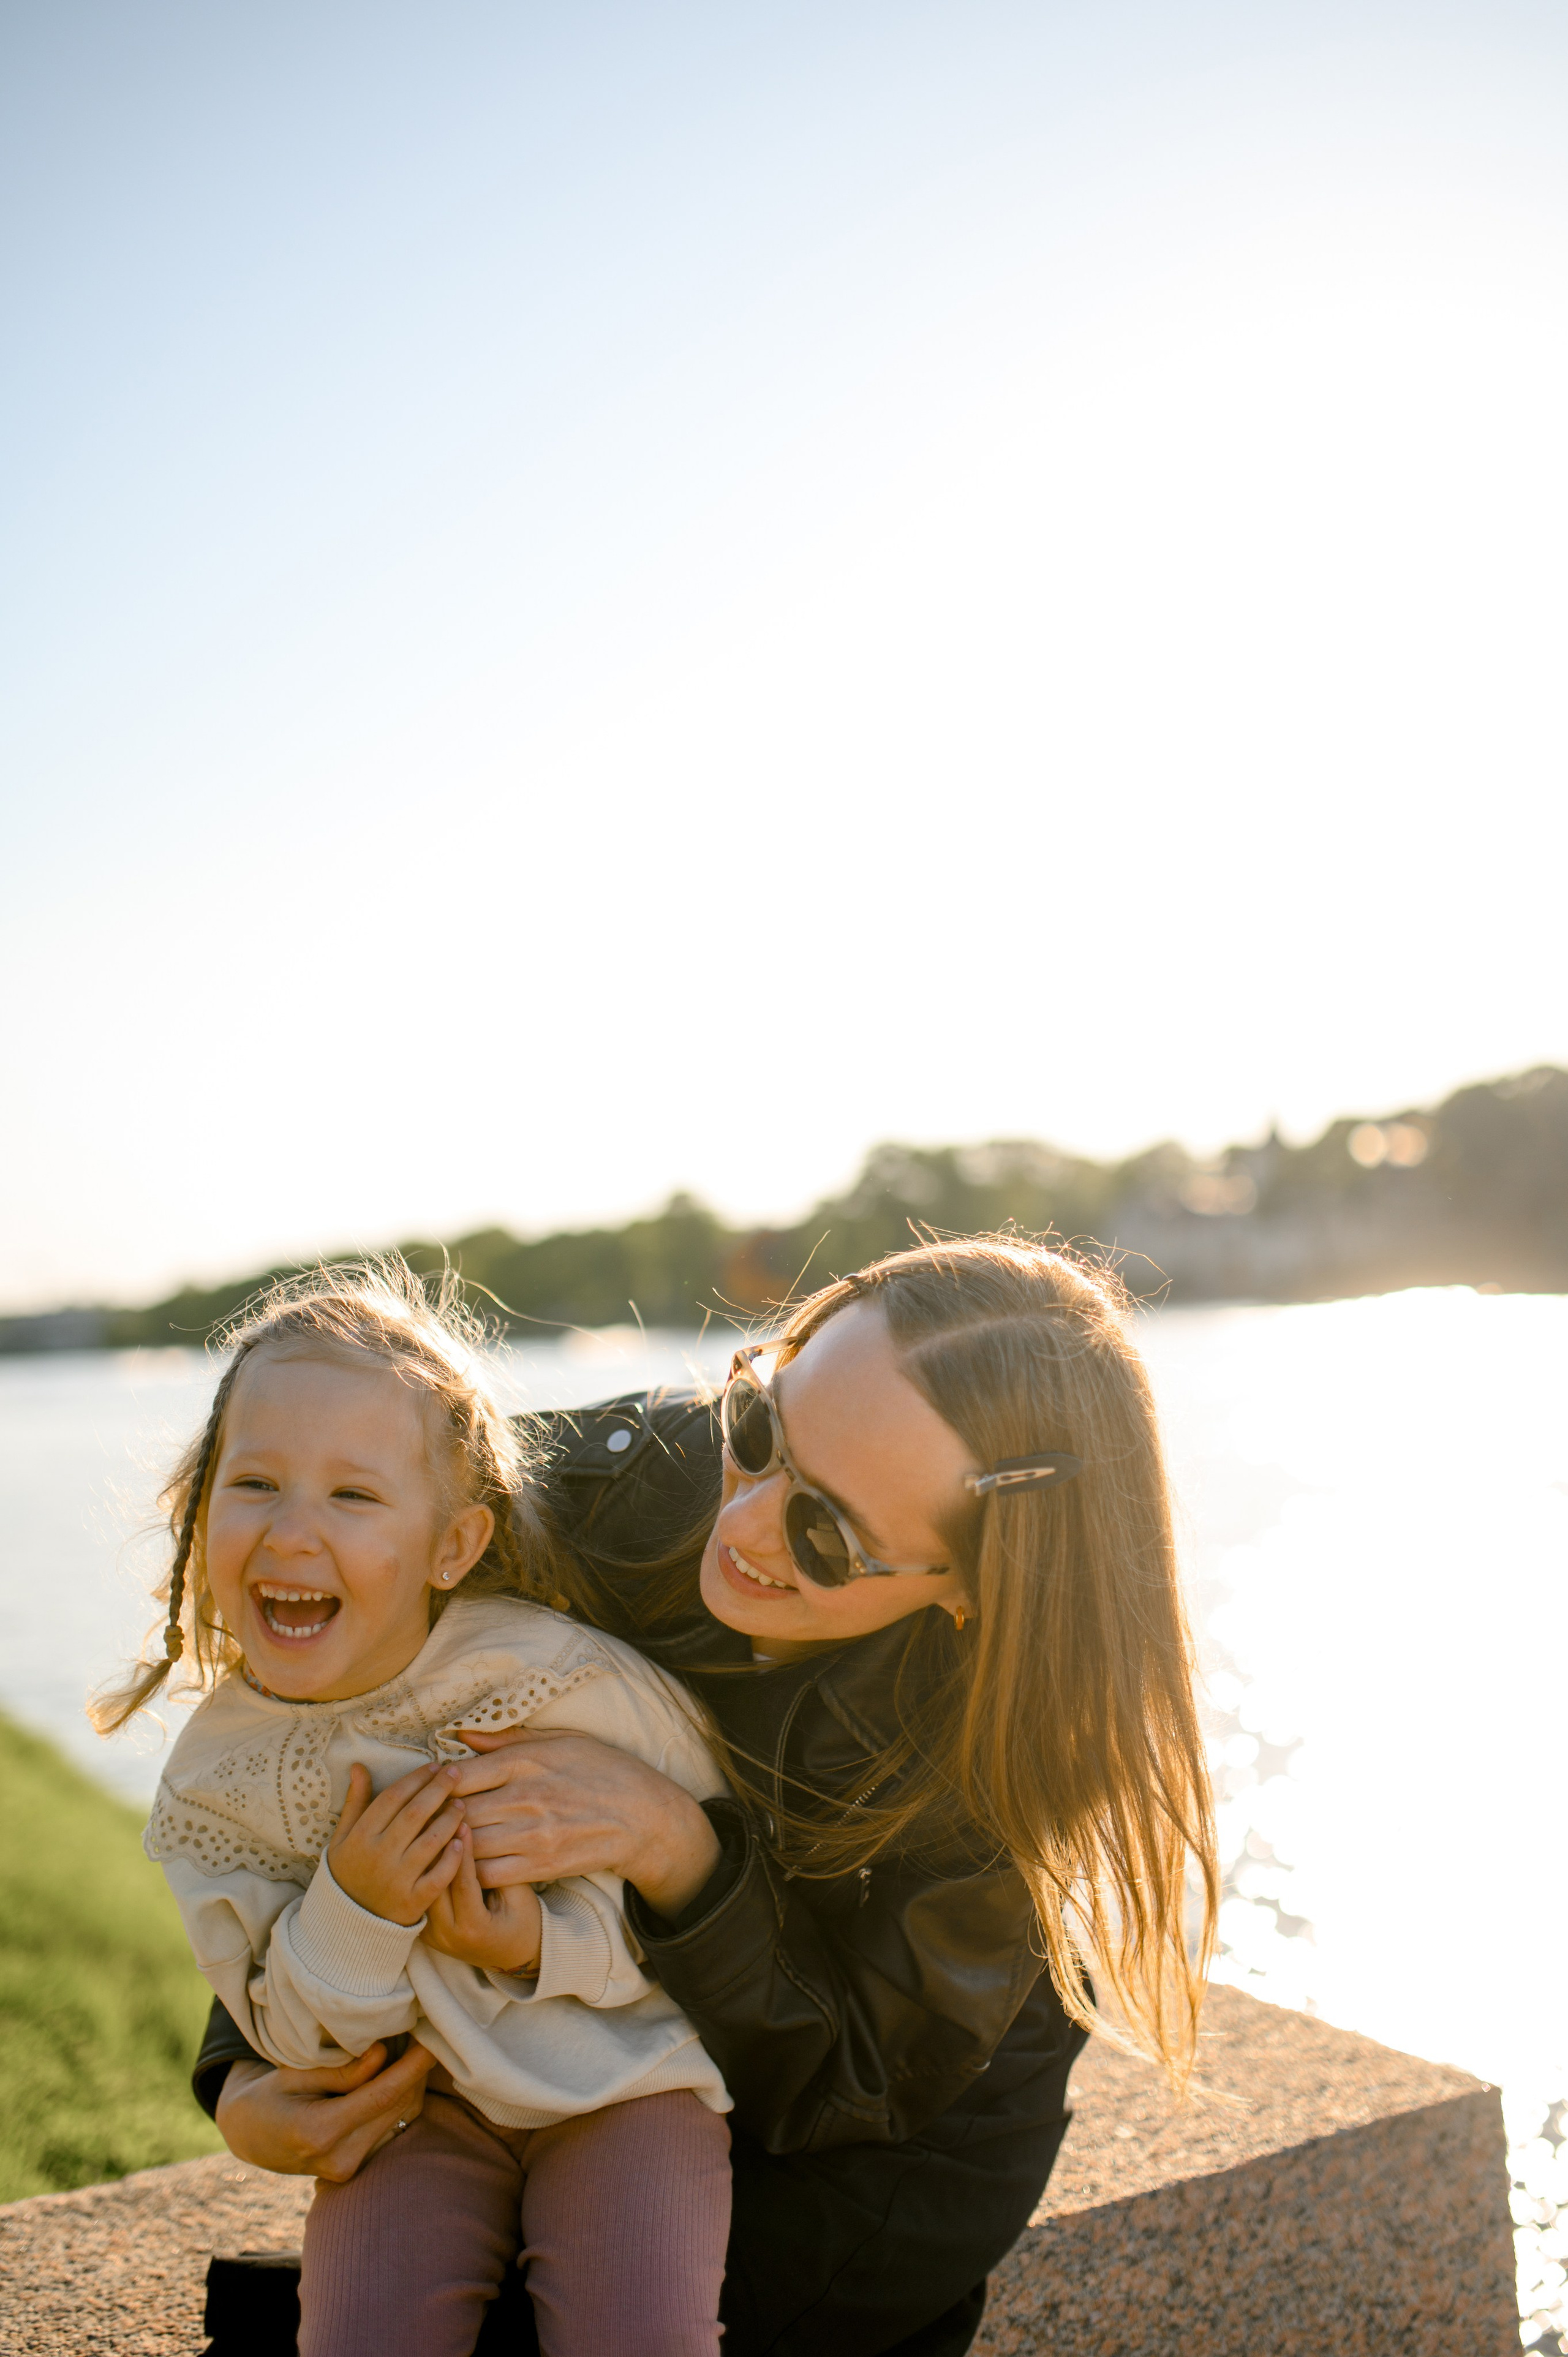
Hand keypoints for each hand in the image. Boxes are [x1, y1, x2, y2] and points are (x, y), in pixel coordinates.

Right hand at [214, 2041, 435, 2181]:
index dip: (412, 2068)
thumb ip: (341, 2071)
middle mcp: (339, 2159)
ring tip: (412, 2050)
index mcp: (319, 2133)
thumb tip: (383, 2055)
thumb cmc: (267, 2097)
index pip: (382, 2096)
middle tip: (425, 2034)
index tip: (434, 2041)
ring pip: (399, 2120)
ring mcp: (347, 2170)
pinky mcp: (354, 2169)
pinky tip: (398, 2076)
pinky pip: (390, 2130)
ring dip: (410, 2086)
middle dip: (415, 2072)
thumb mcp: (295, 2075)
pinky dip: (399, 2102)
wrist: (248, 2137)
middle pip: (396, 2108)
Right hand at [328, 1761, 465, 1924]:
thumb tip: (359, 1766)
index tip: (434, 1766)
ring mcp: (397, 1880)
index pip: (393, 1797)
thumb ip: (355, 1802)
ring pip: (431, 1841)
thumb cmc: (348, 1872)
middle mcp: (379, 1856)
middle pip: (415, 1814)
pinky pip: (439, 1876)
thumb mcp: (343, 1838)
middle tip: (455, 1773)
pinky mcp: (413, 1901)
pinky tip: (462, 1840)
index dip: (416, 1779)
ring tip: (461, 1803)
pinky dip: (452, 1857)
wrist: (348, 1923)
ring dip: (450, 1819)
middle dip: (438, 1789)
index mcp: (360, 1837)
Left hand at [422, 1823, 542, 1973]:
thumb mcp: (519, 1896)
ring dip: (428, 1859)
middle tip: (439, 1818)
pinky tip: (427, 1848)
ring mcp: (434, 1937)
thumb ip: (499, 1869)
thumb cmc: (524, 1921)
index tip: (462, 1821)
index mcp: (473, 1929)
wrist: (515, 1955)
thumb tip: (480, 1835)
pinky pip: (423, 1898)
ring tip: (430, 1828)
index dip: (463, 1850)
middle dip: (439, 1850)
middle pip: (436, 1885)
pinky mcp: (427, 1933)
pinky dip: (425, 1873)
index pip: (462, 1882)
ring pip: (424, 1890)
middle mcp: (448, 1936)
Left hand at [448, 1727, 720, 1916]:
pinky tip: (467, 1867)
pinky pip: (488, 1874)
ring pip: (468, 1845)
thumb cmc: (604, 1770)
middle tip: (426, 1822)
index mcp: (527, 1761)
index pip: (461, 1774)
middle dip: (437, 1819)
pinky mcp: (541, 1865)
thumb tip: (462, 1736)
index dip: (438, 1784)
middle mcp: (526, 1797)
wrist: (645, 1817)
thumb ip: (509, 1739)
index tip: (433, 1788)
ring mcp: (533, 1834)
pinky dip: (471, 1873)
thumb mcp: (563, 1739)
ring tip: (440, 1846)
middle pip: (458, 1812)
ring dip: (450, 1847)